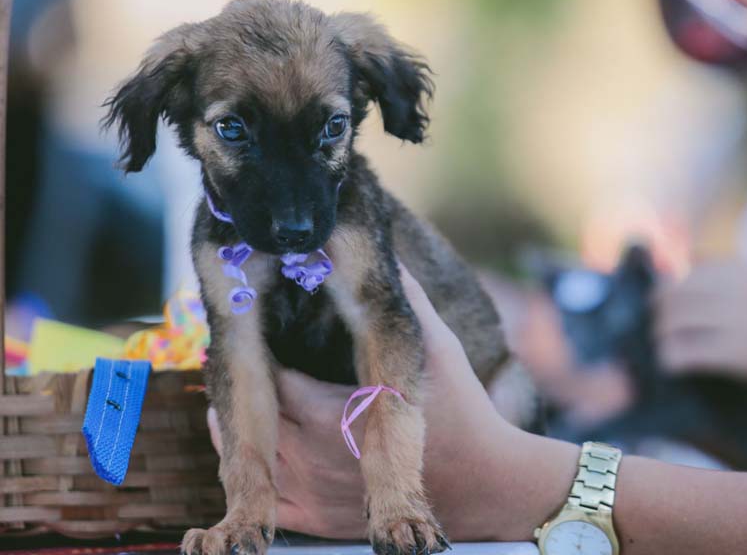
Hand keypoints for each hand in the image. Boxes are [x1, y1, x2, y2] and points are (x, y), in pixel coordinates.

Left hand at [209, 264, 577, 540]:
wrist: (485, 487)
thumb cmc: (464, 413)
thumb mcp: (440, 347)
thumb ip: (407, 299)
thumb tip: (387, 254)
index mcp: (333, 414)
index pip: (271, 376)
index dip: (260, 349)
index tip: (257, 325)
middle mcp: (312, 458)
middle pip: (251, 417)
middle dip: (246, 385)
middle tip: (237, 356)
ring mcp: (313, 494)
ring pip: (249, 459)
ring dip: (234, 429)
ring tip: (236, 400)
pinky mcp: (320, 520)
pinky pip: (269, 500)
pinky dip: (254, 474)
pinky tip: (256, 449)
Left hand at [655, 259, 746, 397]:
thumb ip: (737, 273)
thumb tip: (690, 257)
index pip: (694, 270)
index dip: (672, 285)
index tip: (663, 296)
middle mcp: (746, 291)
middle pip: (680, 293)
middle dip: (660, 309)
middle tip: (654, 322)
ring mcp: (744, 322)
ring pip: (681, 322)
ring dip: (662, 334)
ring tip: (659, 343)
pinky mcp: (744, 354)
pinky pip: (694, 352)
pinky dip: (674, 358)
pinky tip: (670, 364)